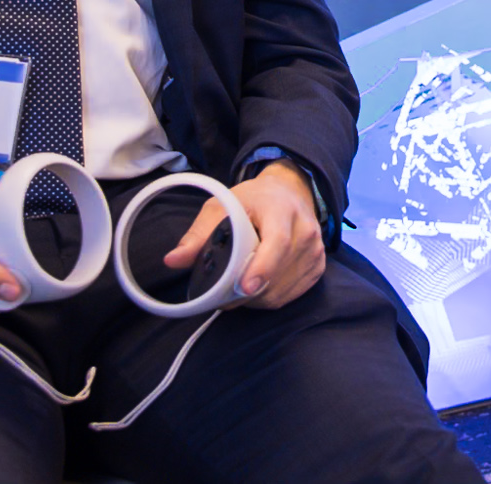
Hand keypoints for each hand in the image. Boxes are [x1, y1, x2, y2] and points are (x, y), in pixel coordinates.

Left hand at [166, 161, 325, 308]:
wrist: (290, 192)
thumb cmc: (254, 199)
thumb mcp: (222, 205)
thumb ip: (198, 234)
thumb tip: (173, 260)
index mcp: (281, 210)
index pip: (277, 243)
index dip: (262, 267)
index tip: (244, 287)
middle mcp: (305, 230)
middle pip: (276, 274)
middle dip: (246, 292)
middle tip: (221, 296)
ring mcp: (315, 250)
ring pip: (282, 290)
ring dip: (256, 298)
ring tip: (237, 289)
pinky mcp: (318, 266)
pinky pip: (290, 295)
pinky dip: (270, 298)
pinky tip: (257, 287)